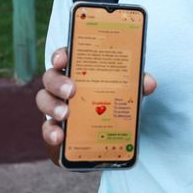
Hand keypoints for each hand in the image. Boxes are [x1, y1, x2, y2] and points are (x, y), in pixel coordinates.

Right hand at [35, 47, 157, 155]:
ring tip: (66, 115)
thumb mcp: (125, 92)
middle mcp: (62, 85)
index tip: (62, 59)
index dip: (60, 55)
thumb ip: (135, 85)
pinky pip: (46, 129)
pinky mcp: (54, 128)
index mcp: (78, 70)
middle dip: (58, 82)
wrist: (106, 137)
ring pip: (44, 100)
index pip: (64, 56)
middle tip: (72, 91)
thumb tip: (149, 83)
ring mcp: (55, 107)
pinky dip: (51, 132)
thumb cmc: (112, 102)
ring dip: (53, 106)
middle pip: (50, 77)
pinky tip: (59, 136)